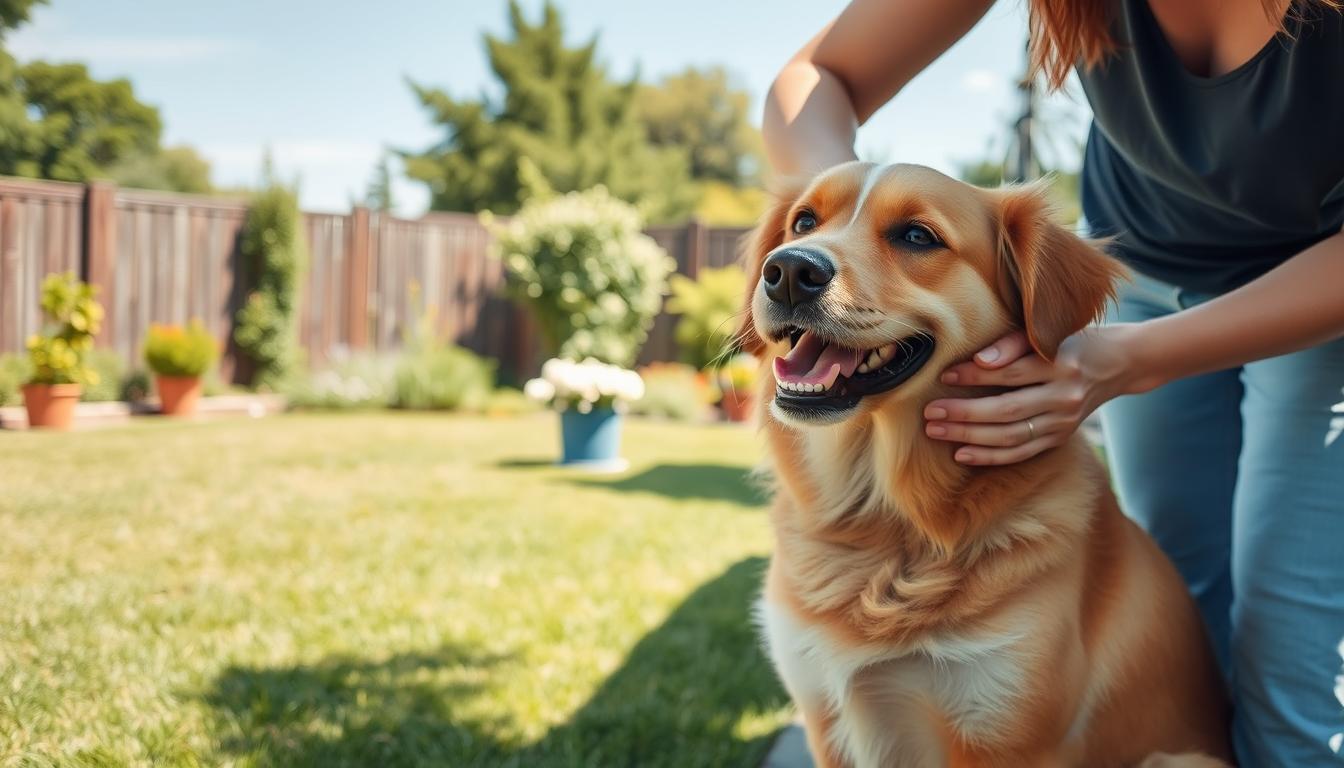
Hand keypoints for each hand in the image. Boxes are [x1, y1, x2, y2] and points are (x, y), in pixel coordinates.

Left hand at [923, 325, 1150, 465]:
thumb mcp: (1047, 333)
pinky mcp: (1061, 438)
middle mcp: (1065, 397)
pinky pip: (1022, 453)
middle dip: (964, 414)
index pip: (1009, 373)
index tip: (944, 375)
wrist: (1118, 363)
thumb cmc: (1072, 341)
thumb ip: (1011, 344)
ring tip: (936, 431)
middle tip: (930, 412)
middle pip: (1006, 411)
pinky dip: (991, 456)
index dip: (974, 375)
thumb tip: (978, 361)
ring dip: (970, 437)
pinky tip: (962, 454)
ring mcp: (1064, 422)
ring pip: (1011, 436)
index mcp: (1061, 365)